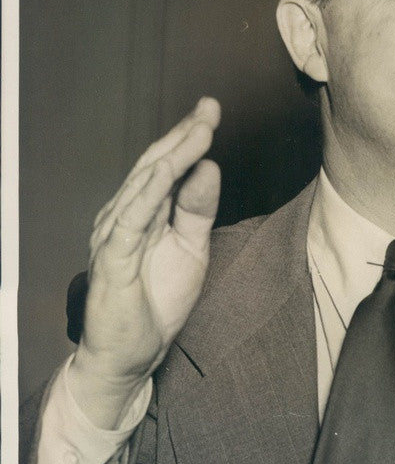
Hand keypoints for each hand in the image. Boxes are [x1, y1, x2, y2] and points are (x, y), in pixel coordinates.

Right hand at [69, 97, 220, 426]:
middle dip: (184, 134)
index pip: (165, 166)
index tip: (212, 110)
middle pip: (155, 166)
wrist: (129, 356)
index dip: (188, 137)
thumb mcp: (191, 249)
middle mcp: (124, 215)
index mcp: (143, 212)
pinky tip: (171, 170)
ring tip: (201, 130)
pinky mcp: (112, 258)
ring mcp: (115, 235)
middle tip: (210, 107)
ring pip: (145, 185)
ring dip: (173, 155)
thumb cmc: (156, 302)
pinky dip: (152, 192)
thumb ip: (198, 209)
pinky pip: (133, 218)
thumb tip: (209, 166)